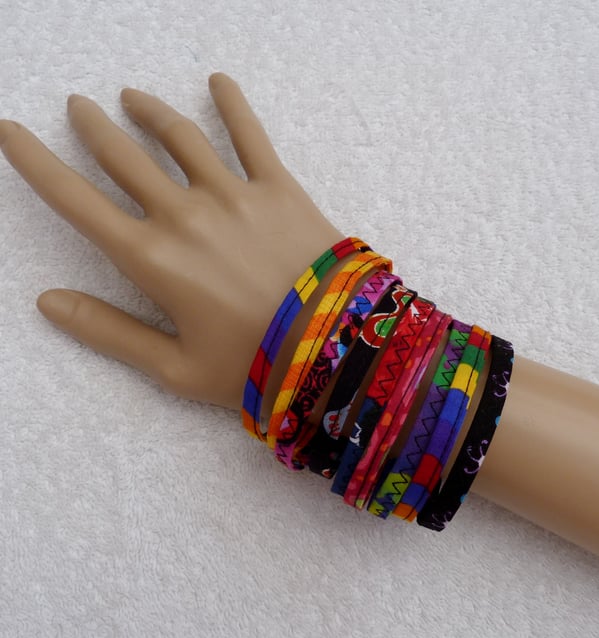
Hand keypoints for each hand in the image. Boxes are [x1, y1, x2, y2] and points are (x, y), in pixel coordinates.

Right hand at [0, 73, 344, 409]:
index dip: (37, 163)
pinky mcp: (280, 188)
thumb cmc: (254, 367)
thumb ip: (109, 332)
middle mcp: (185, 215)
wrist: (338, 349)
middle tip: (79, 106)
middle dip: (94, 128)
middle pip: (124, 157)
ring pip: (179, 137)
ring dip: (149, 111)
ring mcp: (234, 195)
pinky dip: (232, 104)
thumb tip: (47, 303)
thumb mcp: (175, 366)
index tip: (11, 131)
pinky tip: (219, 81)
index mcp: (152, 259)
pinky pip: (251, 135)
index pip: (77, 201)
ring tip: (131, 96)